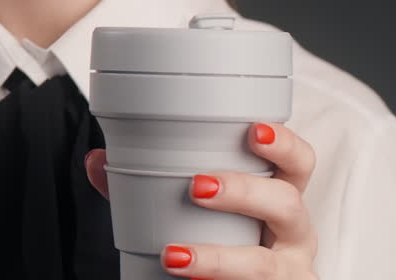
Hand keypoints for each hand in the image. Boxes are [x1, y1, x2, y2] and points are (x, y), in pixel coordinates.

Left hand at [84, 122, 318, 278]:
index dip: (284, 144)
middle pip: (287, 204)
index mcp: (278, 197)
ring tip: (174, 255)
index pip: (298, 163)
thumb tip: (96, 160)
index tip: (253, 130)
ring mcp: (289, 272)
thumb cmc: (222, 241)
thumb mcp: (192, 212)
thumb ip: (144, 186)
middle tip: (196, 186)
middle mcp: (294, 233)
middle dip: (244, 191)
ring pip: (266, 264)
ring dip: (219, 258)